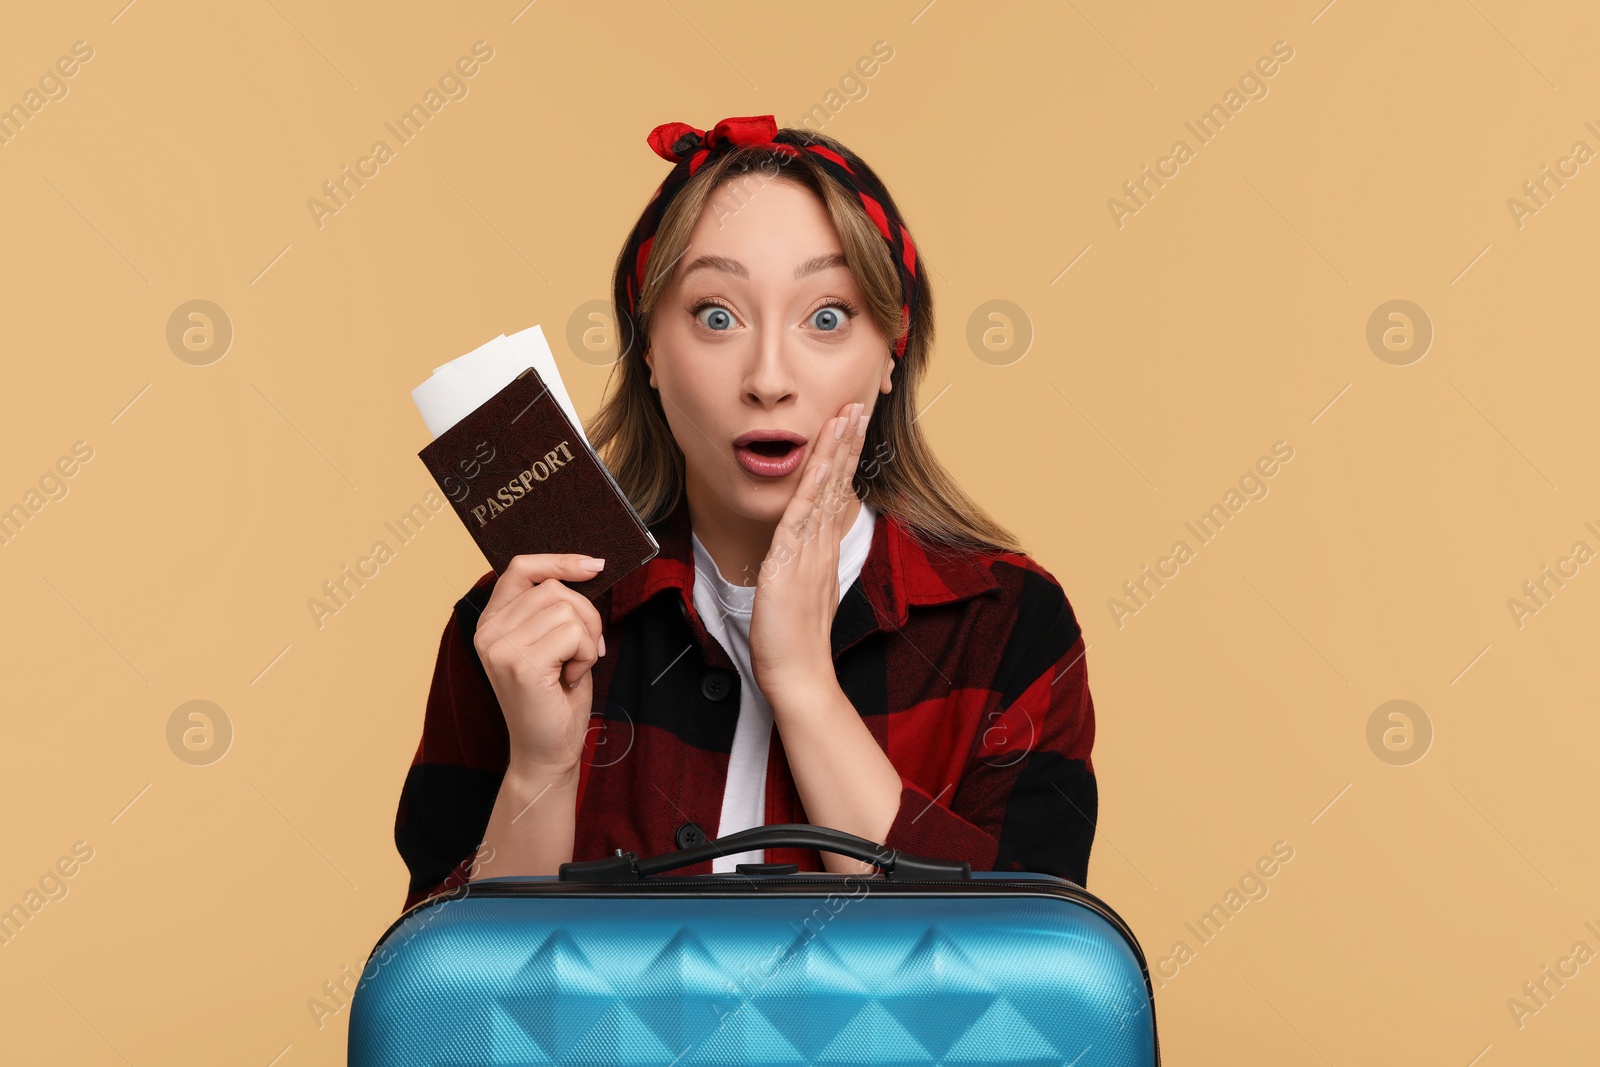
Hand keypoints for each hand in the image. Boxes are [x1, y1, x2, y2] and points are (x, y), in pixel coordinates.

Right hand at [473, 553, 606, 774]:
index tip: (594, 566)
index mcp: (492, 621)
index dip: (560, 561)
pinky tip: (571, 677)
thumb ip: (556, 608)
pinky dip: (587, 655)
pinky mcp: (521, 664)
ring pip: (568, 609)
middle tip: (586, 649)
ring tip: (573, 666)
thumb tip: (588, 568)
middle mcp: (489, 631)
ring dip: (587, 639)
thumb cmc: (555, 698)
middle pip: (554, 588)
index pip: (521, 568)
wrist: (547, 751)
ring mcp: (500, 647)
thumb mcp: (552, 642)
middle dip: (586, 615)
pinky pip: (574, 634)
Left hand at [748, 400, 869, 696]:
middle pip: (838, 483)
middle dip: (847, 443)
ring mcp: (810, 550)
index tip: (850, 429)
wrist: (797, 675)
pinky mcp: (792, 558)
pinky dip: (814, 479)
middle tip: (857, 406)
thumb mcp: (802, 597)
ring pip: (826, 489)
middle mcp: (821, 545)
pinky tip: (821, 455)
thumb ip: (804, 572)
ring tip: (848, 415)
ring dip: (837, 450)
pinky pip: (804, 510)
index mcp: (822, 552)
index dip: (843, 460)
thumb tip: (801, 557)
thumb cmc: (793, 644)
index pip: (836, 495)